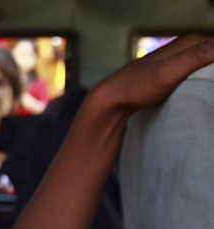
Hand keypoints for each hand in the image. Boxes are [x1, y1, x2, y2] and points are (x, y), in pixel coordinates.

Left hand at [92, 34, 213, 112]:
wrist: (114, 97)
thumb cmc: (138, 85)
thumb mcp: (167, 71)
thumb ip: (193, 58)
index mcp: (190, 42)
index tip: (212, 81)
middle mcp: (186, 46)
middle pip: (213, 55)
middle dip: (213, 70)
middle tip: (210, 88)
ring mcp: (180, 58)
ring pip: (206, 64)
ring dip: (210, 74)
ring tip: (208, 90)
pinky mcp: (174, 71)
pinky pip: (197, 72)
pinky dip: (202, 80)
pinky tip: (200, 90)